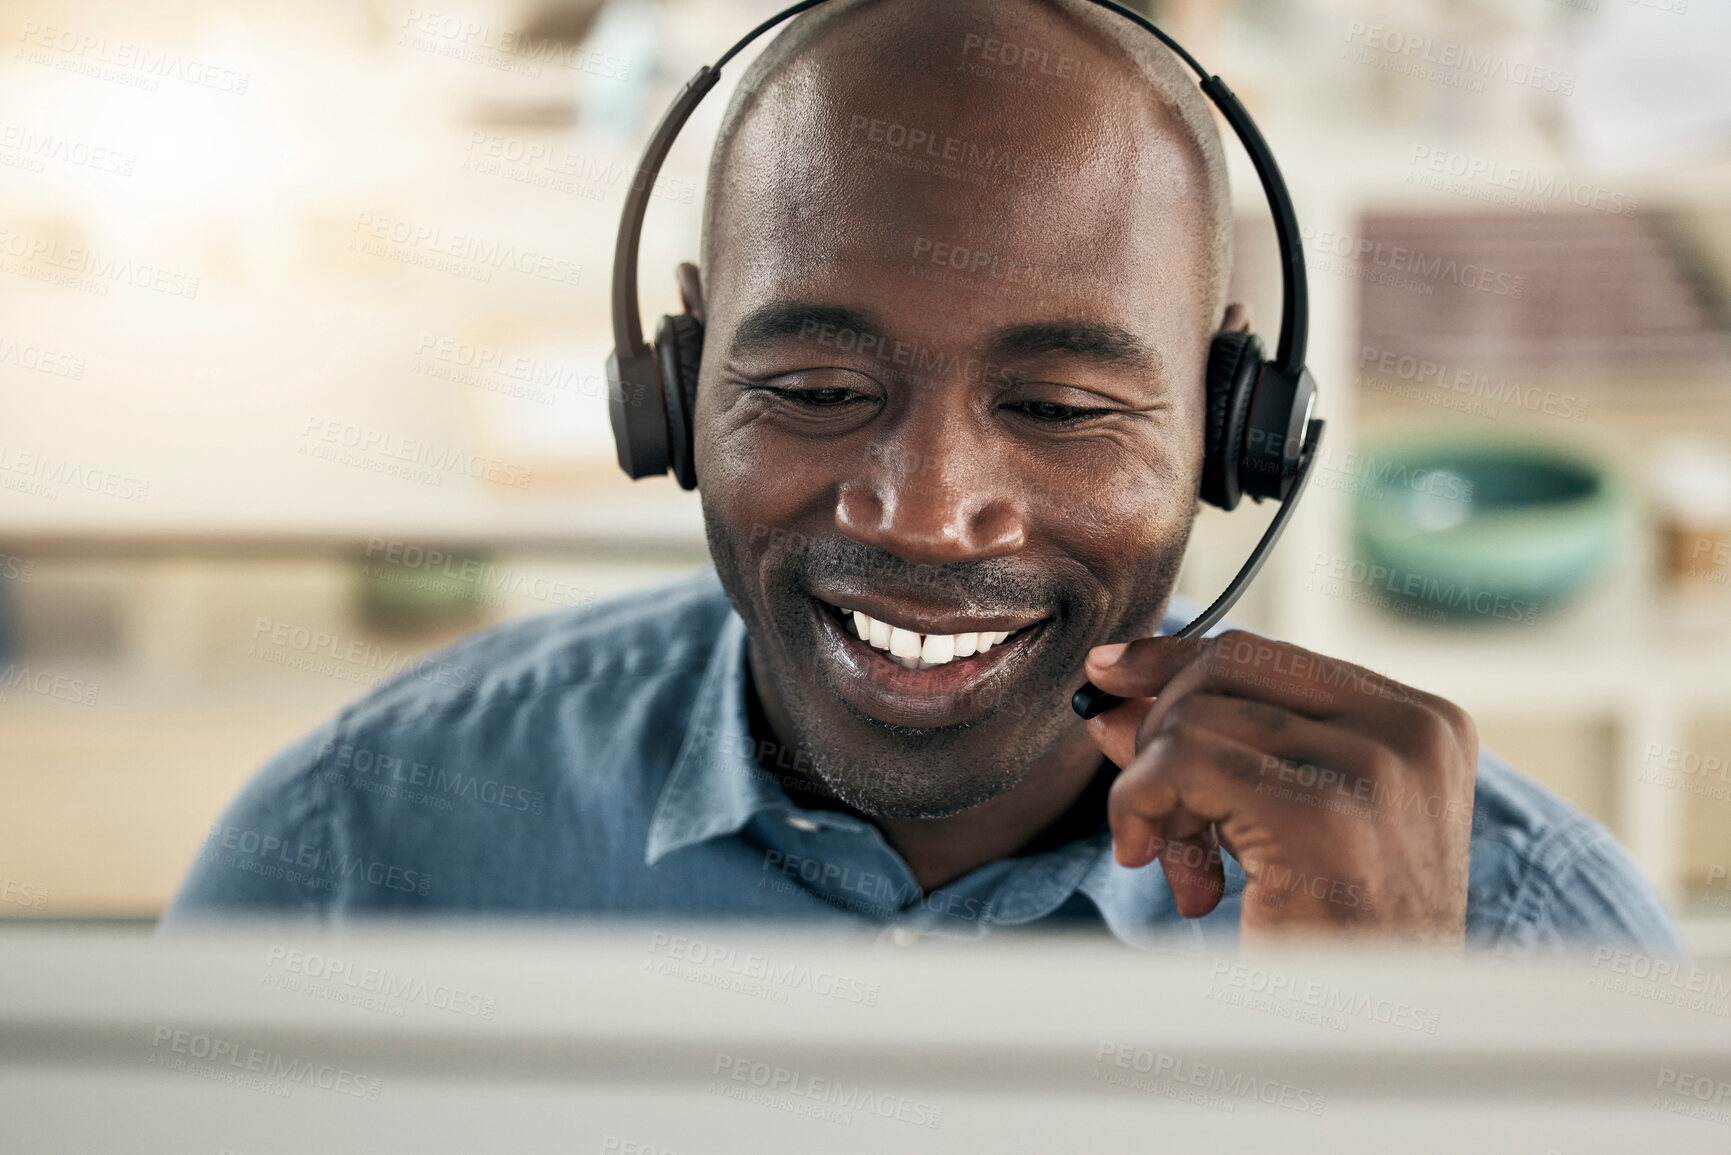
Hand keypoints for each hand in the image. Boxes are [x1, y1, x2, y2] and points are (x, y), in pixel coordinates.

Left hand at [1082, 631, 1476, 944]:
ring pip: (1195, 718)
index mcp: (1422, 724)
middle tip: (1157, 824)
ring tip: (1179, 864)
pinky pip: (1185, 763)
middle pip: (1224, 671)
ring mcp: (1377, 771)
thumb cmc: (1331, 948)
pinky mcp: (1325, 819)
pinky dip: (1145, 807)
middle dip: (1161, 738)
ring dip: (1155, 792)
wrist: (1373, 1046)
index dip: (1172, 663)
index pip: (1267, 654)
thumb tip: (1114, 689)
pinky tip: (1165, 872)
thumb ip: (1211, 745)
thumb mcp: (1271, 818)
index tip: (1111, 676)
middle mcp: (1413, 733)